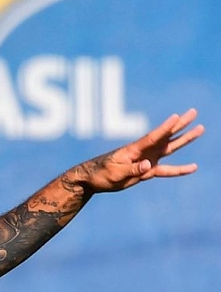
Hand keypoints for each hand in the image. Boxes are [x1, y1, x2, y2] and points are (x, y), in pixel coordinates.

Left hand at [78, 108, 204, 192]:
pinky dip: (180, 169)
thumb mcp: (115, 173)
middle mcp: (143, 151)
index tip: (176, 116)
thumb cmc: (100, 173)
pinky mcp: (147, 170)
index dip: (165, 128)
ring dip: (184, 139)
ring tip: (200, 129)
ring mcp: (147, 159)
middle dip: (180, 125)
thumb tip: (149, 165)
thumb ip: (132, 169)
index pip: (153, 137)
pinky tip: (193, 167)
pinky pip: (167, 170)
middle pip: (166, 136)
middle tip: (193, 112)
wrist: (92, 179)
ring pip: (170, 148)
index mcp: (134, 149)